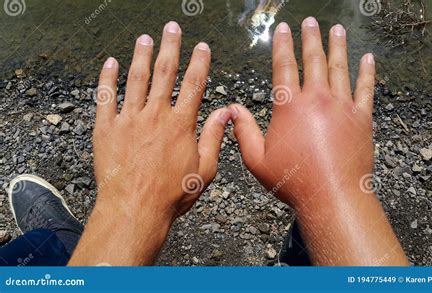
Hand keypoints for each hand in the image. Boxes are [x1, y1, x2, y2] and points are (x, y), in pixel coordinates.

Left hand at [70, 22, 230, 264]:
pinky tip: (110, 63)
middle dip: (170, 46)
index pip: (194, 84)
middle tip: (172, 28)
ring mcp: (129, 119)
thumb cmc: (172, 194)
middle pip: (165, 72)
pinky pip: (105, 97)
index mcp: (180, 124)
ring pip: (136, 79)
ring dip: (141, 55)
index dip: (200, 62)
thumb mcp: (205, 170)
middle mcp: (155, 115)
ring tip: (145, 37)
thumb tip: (225, 112)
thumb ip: (214, 137)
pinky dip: (107, 78)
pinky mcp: (106, 129)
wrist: (134, 209)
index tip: (202, 46)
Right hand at [231, 19, 373, 208]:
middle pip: (314, 60)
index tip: (282, 29)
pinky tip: (368, 59)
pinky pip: (366, 89)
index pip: (284, 67)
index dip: (282, 45)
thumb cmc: (293, 180)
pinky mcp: (362, 118)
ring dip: (338, 46)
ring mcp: (342, 107)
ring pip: (340, 68)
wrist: (333, 197)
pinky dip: (367, 72)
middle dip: (311, 38)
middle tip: (310, 21)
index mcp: (290, 107)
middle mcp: (317, 100)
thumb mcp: (257, 160)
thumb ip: (243, 131)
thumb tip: (232, 108)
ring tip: (337, 28)